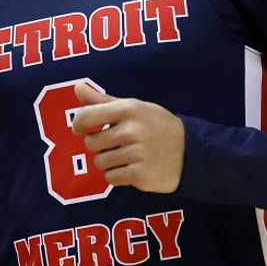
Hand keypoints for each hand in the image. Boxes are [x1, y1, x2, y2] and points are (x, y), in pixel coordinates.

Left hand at [71, 81, 185, 193]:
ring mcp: (136, 153)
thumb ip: (103, 100)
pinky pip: (110, 178)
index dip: (78, 125)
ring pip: (100, 162)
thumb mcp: (133, 107)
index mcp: (128, 109)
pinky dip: (117, 175)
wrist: (189, 151)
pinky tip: (131, 167)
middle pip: (91, 143)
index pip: (86, 117)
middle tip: (116, 143)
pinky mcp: (140, 175)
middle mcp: (132, 130)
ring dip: (108, 161)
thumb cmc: (155, 126)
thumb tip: (77, 87)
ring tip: (126, 155)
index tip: (82, 129)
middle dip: (99, 145)